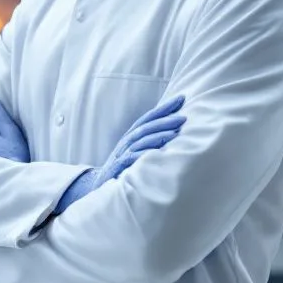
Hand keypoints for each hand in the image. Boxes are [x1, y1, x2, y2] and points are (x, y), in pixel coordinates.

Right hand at [53, 94, 186, 214]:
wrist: (99, 184)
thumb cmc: (123, 166)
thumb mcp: (135, 151)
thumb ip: (150, 140)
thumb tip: (175, 129)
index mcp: (131, 136)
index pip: (149, 118)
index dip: (164, 107)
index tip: (181, 98)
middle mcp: (126, 142)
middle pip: (146, 127)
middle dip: (165, 121)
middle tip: (183, 117)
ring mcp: (121, 154)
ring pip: (140, 142)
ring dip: (158, 136)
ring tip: (175, 133)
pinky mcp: (118, 168)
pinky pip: (131, 159)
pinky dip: (143, 155)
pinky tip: (156, 153)